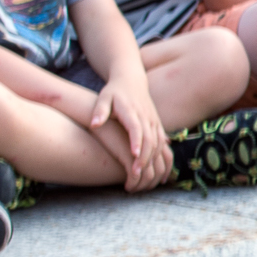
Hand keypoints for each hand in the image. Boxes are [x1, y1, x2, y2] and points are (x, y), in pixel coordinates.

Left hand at [88, 72, 170, 191]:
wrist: (132, 80)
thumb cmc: (114, 92)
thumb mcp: (104, 97)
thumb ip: (99, 110)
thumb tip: (94, 124)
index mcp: (132, 111)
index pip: (136, 128)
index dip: (136, 142)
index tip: (133, 157)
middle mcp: (146, 117)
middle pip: (150, 139)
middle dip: (144, 158)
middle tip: (135, 175)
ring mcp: (154, 120)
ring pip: (158, 143)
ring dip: (152, 160)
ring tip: (142, 177)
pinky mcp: (157, 124)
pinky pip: (162, 142)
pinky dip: (160, 156)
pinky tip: (154, 170)